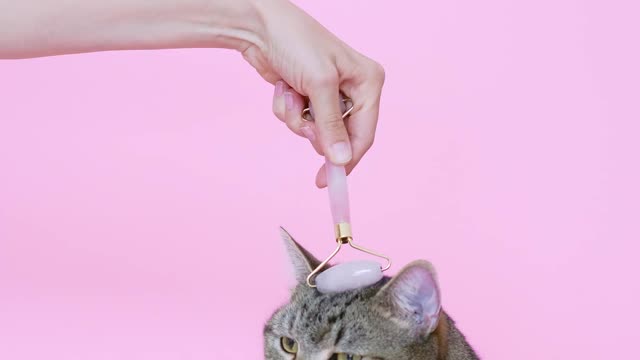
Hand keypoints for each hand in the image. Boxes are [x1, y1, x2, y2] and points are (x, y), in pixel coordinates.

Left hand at [242, 0, 384, 187]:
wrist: (260, 26)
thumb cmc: (296, 42)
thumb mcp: (319, 85)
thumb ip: (331, 126)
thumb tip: (342, 160)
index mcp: (368, 83)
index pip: (364, 134)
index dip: (347, 160)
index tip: (328, 180)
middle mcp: (353, 90)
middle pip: (339, 137)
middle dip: (314, 131)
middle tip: (303, 115)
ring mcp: (328, 94)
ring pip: (315, 132)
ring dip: (297, 118)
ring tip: (291, 91)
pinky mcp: (307, 96)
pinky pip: (299, 120)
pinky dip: (287, 109)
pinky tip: (284, 87)